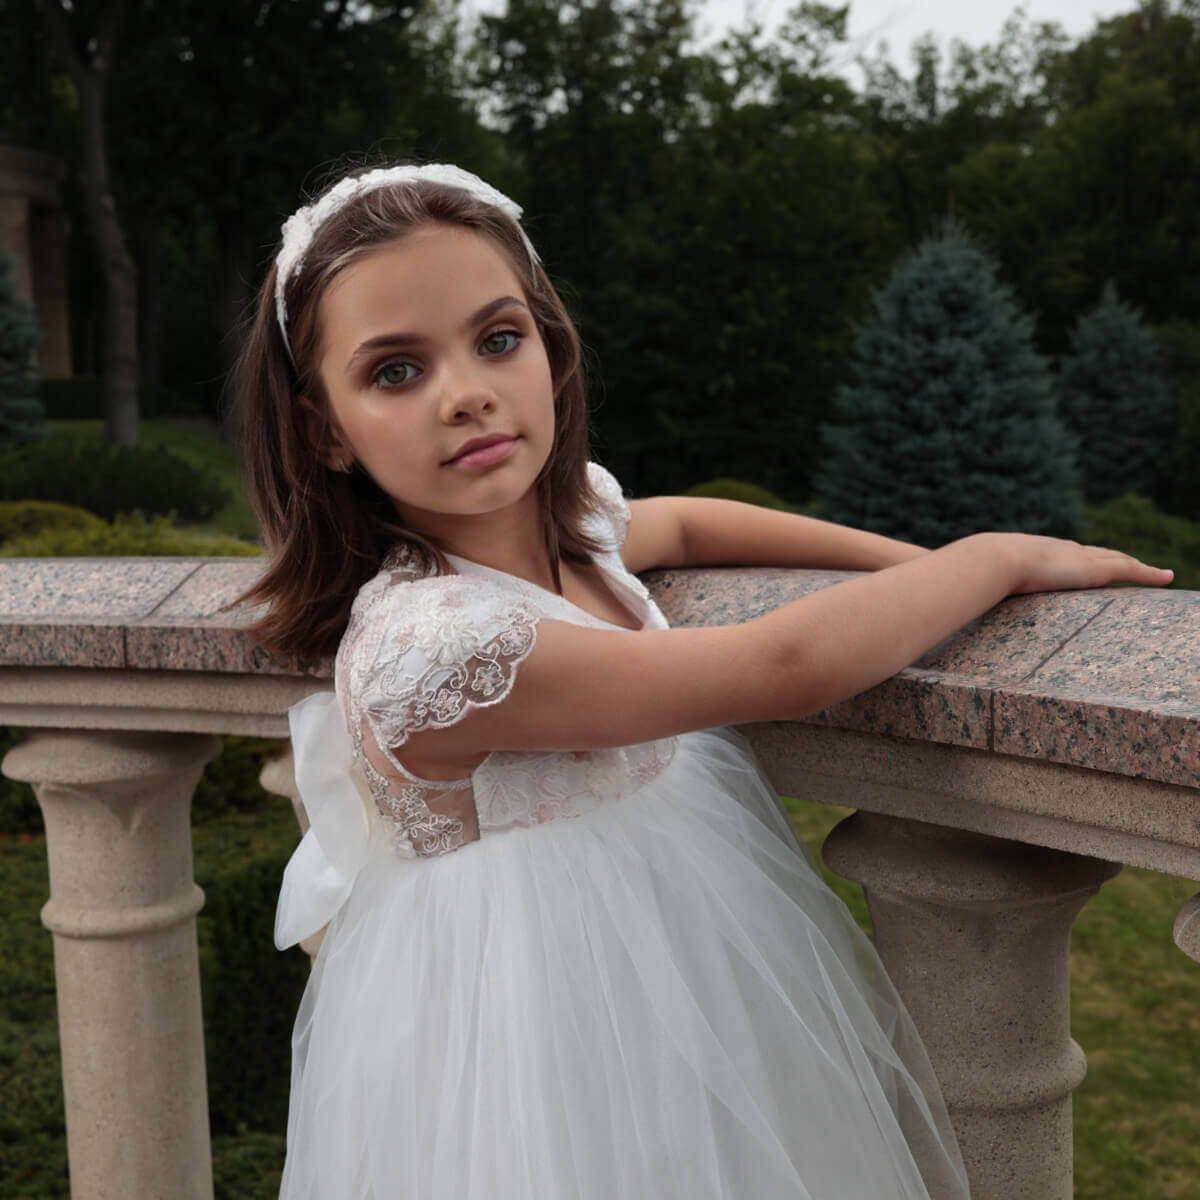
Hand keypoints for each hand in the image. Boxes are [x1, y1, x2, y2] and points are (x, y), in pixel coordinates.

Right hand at [974, 532, 1174, 595]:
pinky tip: (1167, 577)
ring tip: (1157, 573)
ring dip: (1137, 566)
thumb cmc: (980, 571)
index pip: (1068, 553)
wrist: (993, 560)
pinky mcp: (1093, 571)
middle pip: (1098, 553)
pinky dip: (1149, 573)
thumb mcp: (980, 578)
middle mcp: (1064, 550)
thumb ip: (974, 584)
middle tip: (1132, 564)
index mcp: (1040, 552)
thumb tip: (951, 591)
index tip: (1090, 561)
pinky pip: (1130, 570)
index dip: (1082, 557)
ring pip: (1118, 560)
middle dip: (1115, 559)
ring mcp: (1080, 558)